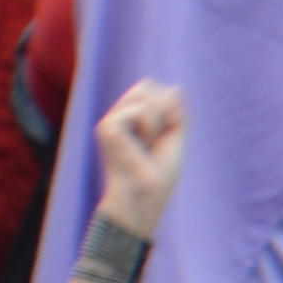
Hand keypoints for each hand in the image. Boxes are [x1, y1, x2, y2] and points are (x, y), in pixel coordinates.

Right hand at [84, 76, 187, 233]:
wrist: (146, 197)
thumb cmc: (158, 175)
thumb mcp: (173, 137)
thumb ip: (175, 112)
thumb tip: (174, 87)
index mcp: (128, 120)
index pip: (151, 88)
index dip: (168, 105)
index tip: (163, 136)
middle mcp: (116, 118)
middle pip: (146, 85)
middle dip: (164, 108)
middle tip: (157, 139)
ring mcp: (109, 121)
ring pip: (144, 92)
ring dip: (158, 119)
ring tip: (148, 144)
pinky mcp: (107, 127)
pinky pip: (142, 109)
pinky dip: (151, 127)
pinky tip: (141, 145)